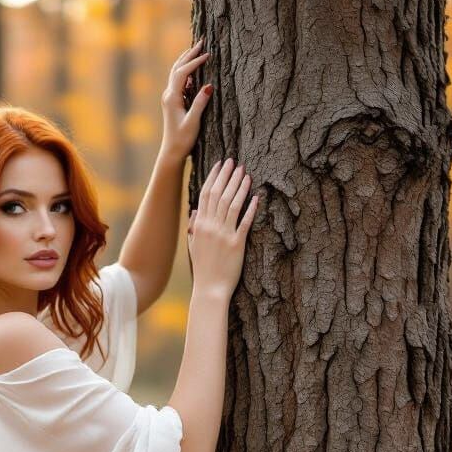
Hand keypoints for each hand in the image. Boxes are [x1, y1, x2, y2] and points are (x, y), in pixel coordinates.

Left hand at [158, 37, 212, 162]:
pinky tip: (194, 69)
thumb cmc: (183, 139)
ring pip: (176, 73)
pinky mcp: (173, 102)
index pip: (183, 73)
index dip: (195, 62)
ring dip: (186, 60)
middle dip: (190, 54)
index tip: (208, 54)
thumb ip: (200, 103)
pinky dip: (186, 71)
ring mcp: (169, 98)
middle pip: (177, 68)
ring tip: (197, 49)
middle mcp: (168, 95)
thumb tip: (208, 85)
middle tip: (202, 41)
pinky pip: (179, 81)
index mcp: (172, 98)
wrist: (172, 151)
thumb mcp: (193, 122)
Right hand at [186, 158, 258, 301]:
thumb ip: (194, 227)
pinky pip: (245, 222)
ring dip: (240, 187)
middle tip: (235, 162)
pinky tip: (256, 196)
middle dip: (227, 176)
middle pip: (219, 195)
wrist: (210, 289)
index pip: (206, 194)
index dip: (214, 177)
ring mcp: (224, 234)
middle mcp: (210, 227)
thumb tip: (195, 210)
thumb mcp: (194, 246)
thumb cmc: (203, 268)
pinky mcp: (237, 244)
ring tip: (246, 173)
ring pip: (232, 204)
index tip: (220, 164)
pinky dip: (251, 208)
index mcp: (199, 225)